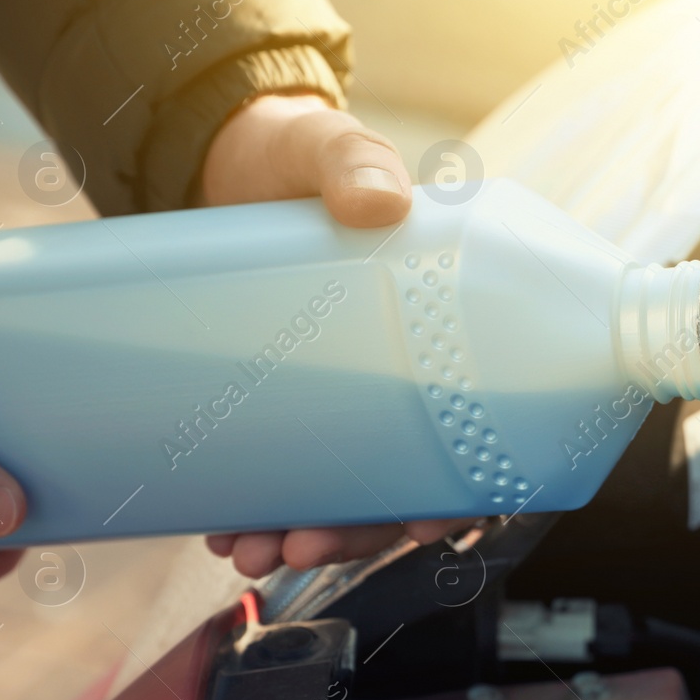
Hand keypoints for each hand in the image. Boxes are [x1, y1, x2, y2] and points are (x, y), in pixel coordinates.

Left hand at [200, 94, 472, 576]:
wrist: (225, 155)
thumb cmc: (302, 153)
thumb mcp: (333, 148)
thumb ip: (355, 164)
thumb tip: (379, 203)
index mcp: (440, 329)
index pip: (475, 433)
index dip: (460, 494)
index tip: (423, 526)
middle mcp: (396, 376)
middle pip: (399, 485)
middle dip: (354, 534)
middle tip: (302, 547)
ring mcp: (337, 391)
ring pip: (340, 493)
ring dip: (303, 536)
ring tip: (250, 551)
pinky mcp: (279, 394)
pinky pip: (281, 471)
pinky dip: (258, 508)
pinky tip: (223, 528)